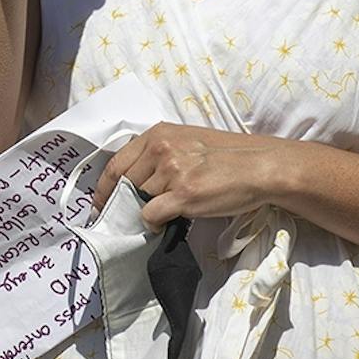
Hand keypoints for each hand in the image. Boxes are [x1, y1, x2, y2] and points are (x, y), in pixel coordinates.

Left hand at [94, 123, 287, 228]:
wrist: (259, 167)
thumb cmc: (226, 157)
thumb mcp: (186, 142)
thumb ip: (158, 155)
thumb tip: (133, 181)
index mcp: (158, 134)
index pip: (116, 164)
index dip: (104, 188)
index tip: (100, 204)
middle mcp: (161, 149)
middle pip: (124, 185)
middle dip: (122, 204)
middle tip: (126, 218)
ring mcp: (172, 172)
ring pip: (138, 201)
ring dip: (145, 212)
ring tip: (165, 212)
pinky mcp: (183, 195)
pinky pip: (151, 215)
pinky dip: (155, 224)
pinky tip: (169, 222)